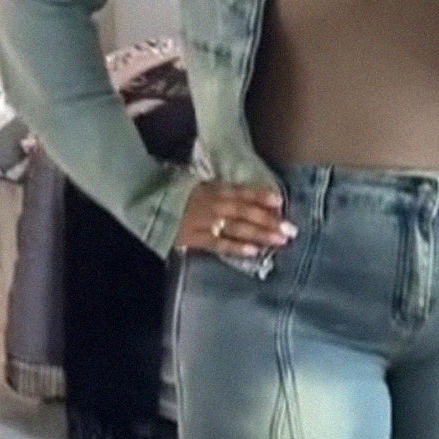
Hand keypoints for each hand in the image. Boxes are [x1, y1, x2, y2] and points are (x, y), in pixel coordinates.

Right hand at [177, 183, 296, 257]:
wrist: (147, 207)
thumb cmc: (176, 197)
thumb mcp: (199, 187)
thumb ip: (222, 192)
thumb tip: (253, 198)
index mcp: (213, 189)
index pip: (242, 192)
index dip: (261, 196)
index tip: (280, 201)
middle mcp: (213, 204)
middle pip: (245, 211)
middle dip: (268, 220)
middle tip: (290, 228)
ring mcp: (204, 222)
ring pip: (236, 228)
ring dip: (260, 234)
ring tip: (280, 240)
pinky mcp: (195, 238)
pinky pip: (218, 244)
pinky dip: (236, 247)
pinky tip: (254, 252)